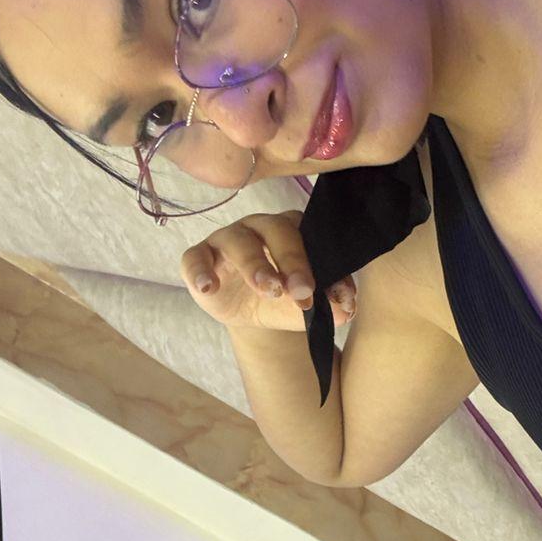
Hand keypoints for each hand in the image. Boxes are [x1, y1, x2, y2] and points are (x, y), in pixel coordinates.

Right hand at [179, 210, 357, 332]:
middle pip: (276, 230)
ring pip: (239, 240)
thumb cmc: (282, 299)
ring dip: (254, 264)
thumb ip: (325, 305)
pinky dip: (200, 271)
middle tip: (302, 291)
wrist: (252, 312)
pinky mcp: (199, 255)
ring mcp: (228, 238)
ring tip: (268, 289)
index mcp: (292, 230)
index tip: (325, 295)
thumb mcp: (302, 307)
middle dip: (292, 260)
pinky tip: (209, 289)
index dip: (318, 264)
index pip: (309, 236)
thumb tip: (346, 311)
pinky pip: (195, 257)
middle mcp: (261, 227)